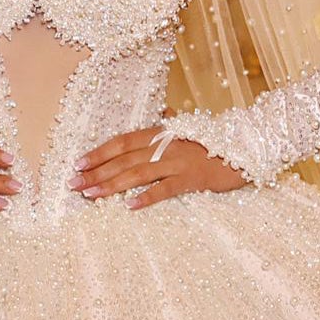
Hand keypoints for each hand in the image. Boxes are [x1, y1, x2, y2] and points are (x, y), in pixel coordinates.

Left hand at [75, 127, 246, 205]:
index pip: (122, 141)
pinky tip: (129, 206)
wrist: (245, 147)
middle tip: (74, 184)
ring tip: (91, 195)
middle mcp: (165, 145)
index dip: (99, 152)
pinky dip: (146, 197)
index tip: (78, 164)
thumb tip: (162, 113)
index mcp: (160, 134)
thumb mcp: (189, 131)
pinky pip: (165, 189)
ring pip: (137, 173)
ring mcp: (178, 162)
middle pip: (124, 158)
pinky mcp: (192, 179)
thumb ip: (172, 125)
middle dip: (96, 172)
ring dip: (111, 184)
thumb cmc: (214, 143)